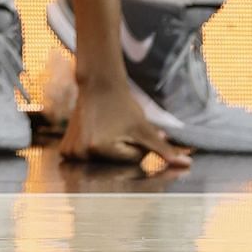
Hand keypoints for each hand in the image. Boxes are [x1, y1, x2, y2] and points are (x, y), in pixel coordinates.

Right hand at [62, 76, 190, 167]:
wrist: (98, 85)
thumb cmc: (122, 105)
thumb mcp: (144, 128)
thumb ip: (164, 150)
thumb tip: (186, 165)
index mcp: (99, 148)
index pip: (132, 161)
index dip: (138, 146)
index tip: (129, 129)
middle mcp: (81, 153)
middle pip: (117, 166)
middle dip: (126, 152)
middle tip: (119, 130)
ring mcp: (71, 153)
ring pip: (104, 164)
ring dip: (112, 153)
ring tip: (107, 131)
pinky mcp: (65, 150)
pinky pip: (88, 162)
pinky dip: (96, 154)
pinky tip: (96, 136)